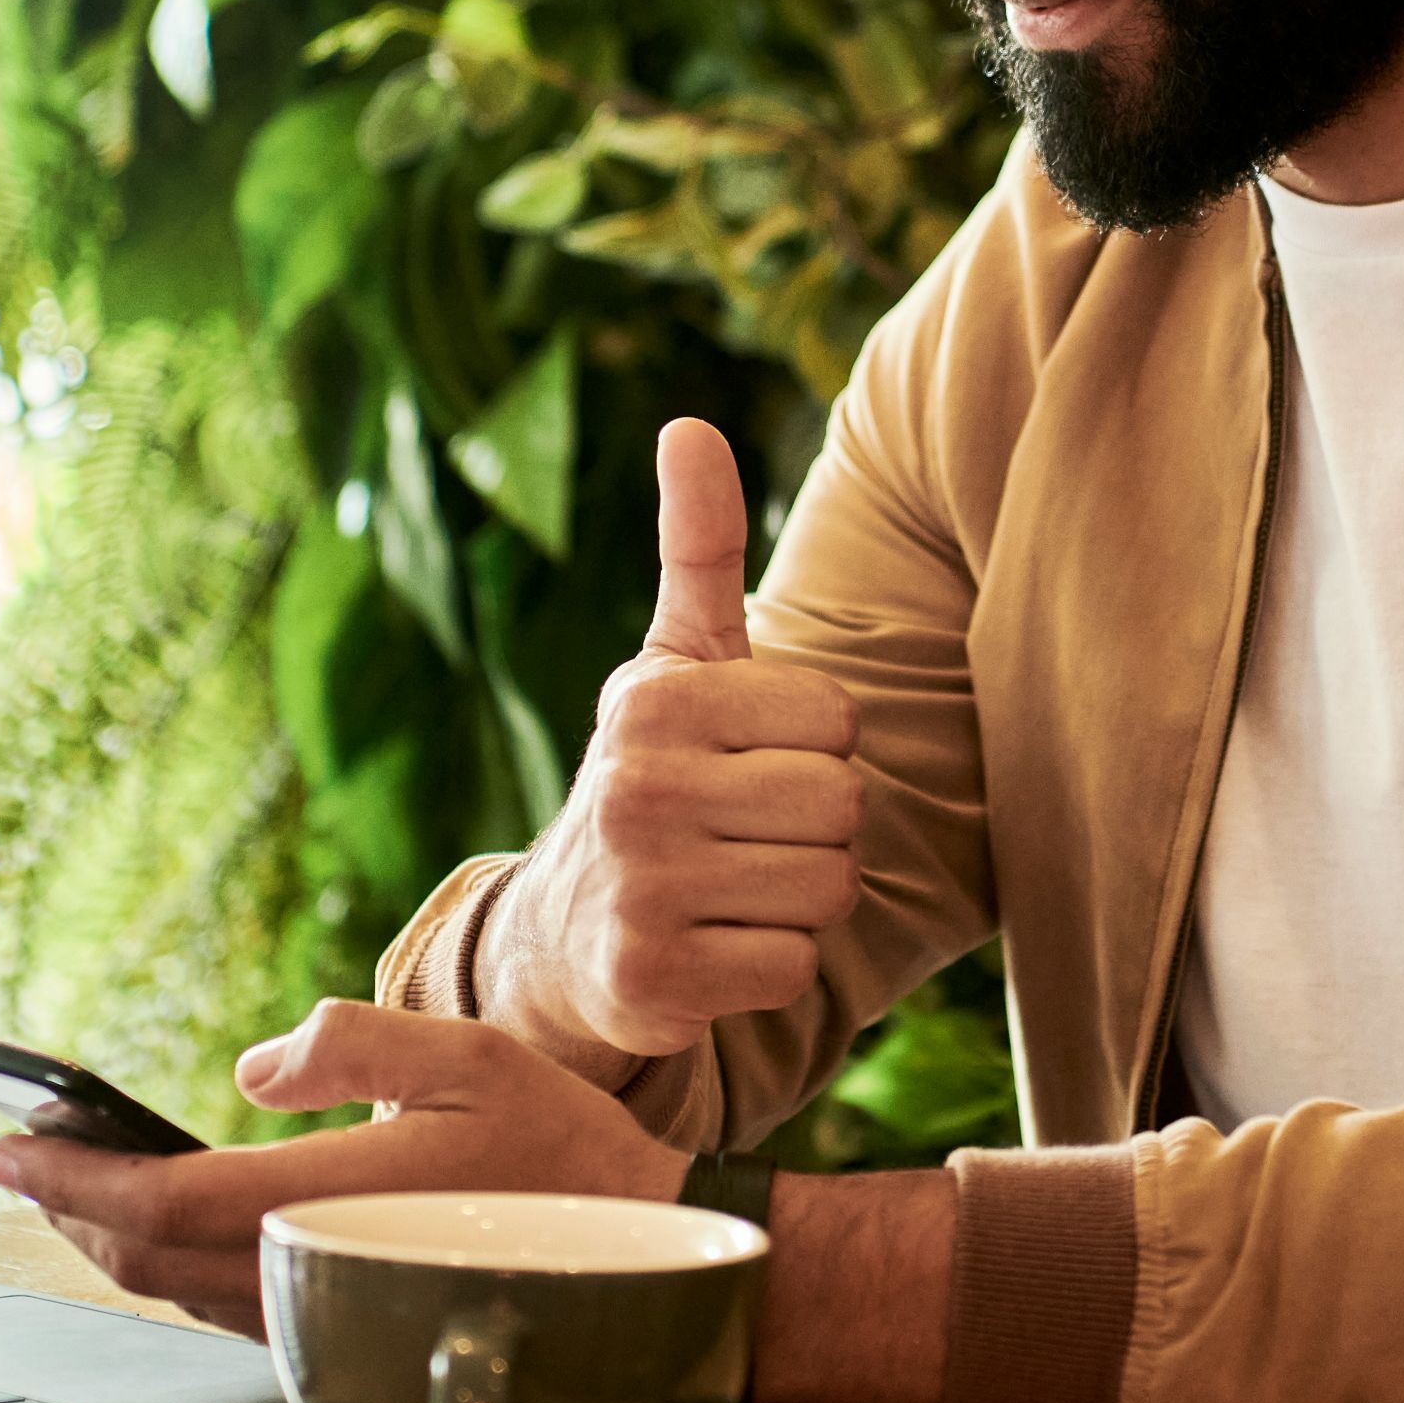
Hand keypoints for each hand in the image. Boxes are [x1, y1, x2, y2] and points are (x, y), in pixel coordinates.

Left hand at [0, 1002, 686, 1338]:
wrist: (635, 1254)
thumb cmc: (558, 1148)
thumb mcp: (467, 1055)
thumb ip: (353, 1044)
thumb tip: (252, 1067)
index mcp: (328, 1201)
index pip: (161, 1203)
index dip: (71, 1178)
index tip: (7, 1142)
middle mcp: (310, 1270)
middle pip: (146, 1257)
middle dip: (70, 1206)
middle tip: (19, 1154)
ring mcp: (321, 1308)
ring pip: (175, 1288)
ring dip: (110, 1237)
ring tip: (73, 1181)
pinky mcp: (338, 1322)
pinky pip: (220, 1301)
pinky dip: (165, 1263)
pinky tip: (159, 1224)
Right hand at [491, 418, 861, 1060]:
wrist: (561, 933)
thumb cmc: (654, 777)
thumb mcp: (672, 662)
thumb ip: (699, 548)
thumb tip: (691, 423)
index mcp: (654, 700)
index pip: (837, 720)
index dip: (815, 748)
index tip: (750, 761)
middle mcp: (635, 788)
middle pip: (842, 805)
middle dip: (817, 827)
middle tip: (748, 833)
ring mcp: (639, 888)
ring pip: (828, 888)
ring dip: (801, 899)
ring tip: (733, 886)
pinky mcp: (650, 979)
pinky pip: (793, 968)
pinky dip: (769, 967)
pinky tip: (715, 947)